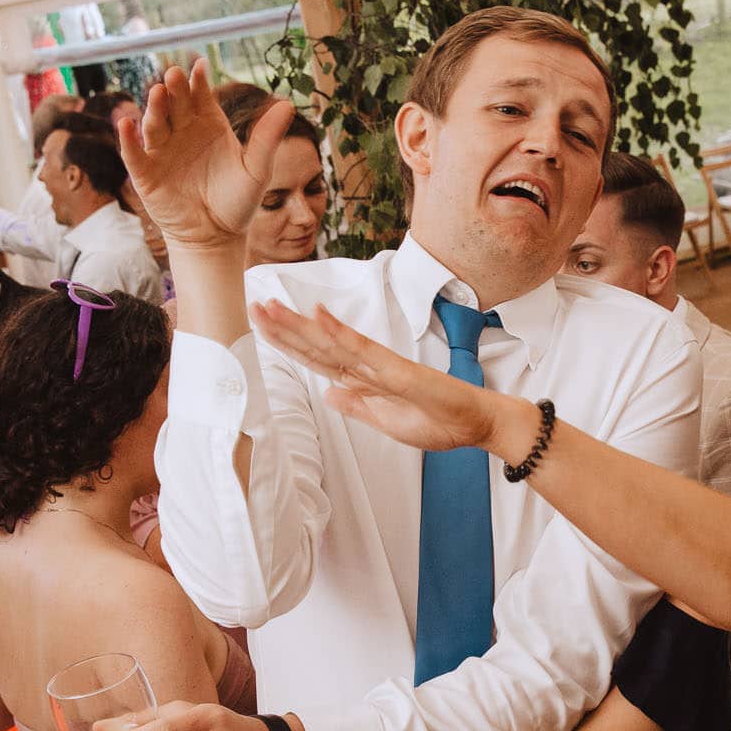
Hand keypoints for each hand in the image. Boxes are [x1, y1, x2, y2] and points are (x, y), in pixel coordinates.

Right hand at [115, 58, 294, 250]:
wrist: (216, 237)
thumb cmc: (238, 202)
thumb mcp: (256, 170)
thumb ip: (267, 138)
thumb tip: (288, 104)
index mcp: (209, 125)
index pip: (201, 96)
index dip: (198, 81)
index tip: (199, 66)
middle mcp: (183, 132)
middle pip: (176, 104)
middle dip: (174, 89)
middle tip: (174, 73)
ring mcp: (162, 151)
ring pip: (155, 124)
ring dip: (154, 108)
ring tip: (157, 93)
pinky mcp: (146, 174)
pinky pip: (135, 153)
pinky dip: (129, 139)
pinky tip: (127, 124)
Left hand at [251, 299, 513, 454]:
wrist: (477, 425)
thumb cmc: (440, 422)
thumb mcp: (387, 423)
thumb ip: (358, 406)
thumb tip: (329, 393)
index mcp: (365, 382)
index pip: (318, 360)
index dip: (289, 344)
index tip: (262, 328)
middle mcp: (369, 368)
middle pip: (318, 346)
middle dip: (284, 329)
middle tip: (253, 305)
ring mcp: (382, 366)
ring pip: (332, 343)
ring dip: (300, 325)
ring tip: (271, 307)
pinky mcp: (399, 370)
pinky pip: (363, 349)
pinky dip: (340, 332)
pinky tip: (318, 314)